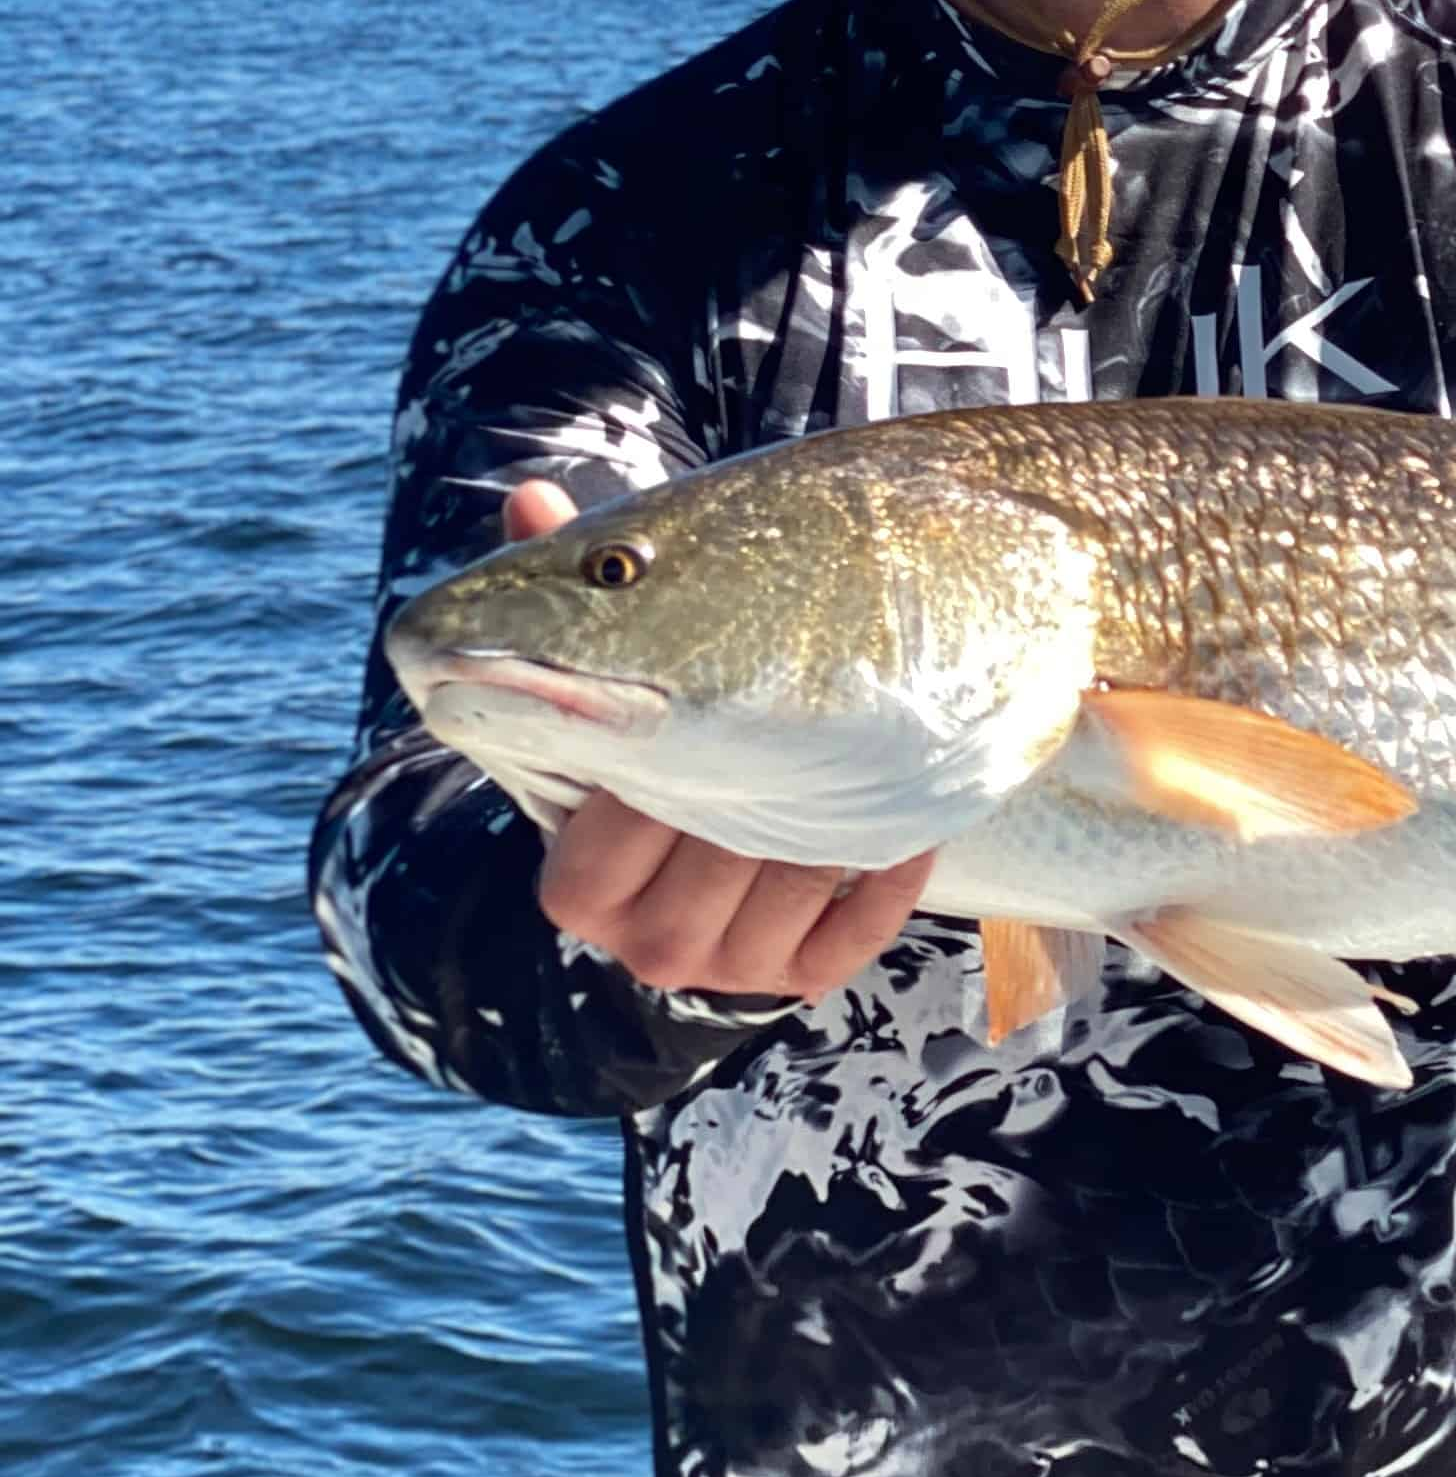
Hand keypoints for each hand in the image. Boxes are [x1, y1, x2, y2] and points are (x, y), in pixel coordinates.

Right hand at [496, 479, 938, 1000]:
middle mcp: (645, 945)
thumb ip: (568, 598)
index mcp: (578, 884)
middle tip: (788, 728)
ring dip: (824, 826)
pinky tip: (904, 828)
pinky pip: (848, 942)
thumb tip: (531, 499)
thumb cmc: (667, 741)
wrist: (736, 820)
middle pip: (696, 882)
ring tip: (852, 756)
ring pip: (779, 900)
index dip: (642, 794)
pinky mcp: (799, 978)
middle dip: (747, 799)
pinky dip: (882, 885)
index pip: (589, 866)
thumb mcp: (615, 677)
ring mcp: (727, 968)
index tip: (691, 718)